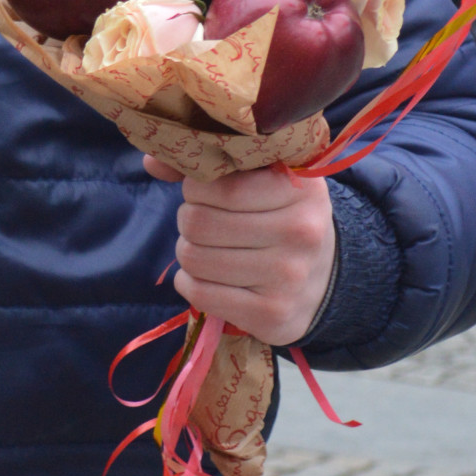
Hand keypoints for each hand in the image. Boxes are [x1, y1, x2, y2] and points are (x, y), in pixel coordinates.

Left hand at [144, 162, 335, 345]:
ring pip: (194, 258)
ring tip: (207, 250)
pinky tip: (207, 278)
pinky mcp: (272, 313)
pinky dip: (190, 284)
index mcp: (301, 187)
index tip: (206, 194)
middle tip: (203, 225)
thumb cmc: (280, 218)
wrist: (323, 282)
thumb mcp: (262, 179)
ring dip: (188, 253)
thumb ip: (210, 163)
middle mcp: (301, 231)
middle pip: (198, 222)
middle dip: (188, 221)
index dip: (196, 189)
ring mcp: (289, 275)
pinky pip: (200, 294)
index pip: (219, 186)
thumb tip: (153, 162)